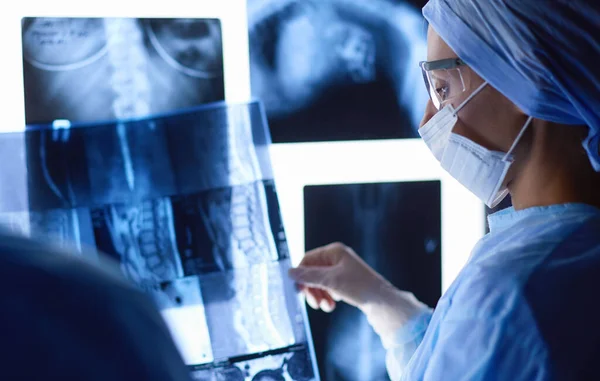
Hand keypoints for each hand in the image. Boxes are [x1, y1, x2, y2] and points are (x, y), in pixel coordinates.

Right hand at [288, 242, 429, 337]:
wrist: (382, 302)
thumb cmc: (359, 286)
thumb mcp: (331, 281)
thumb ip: (309, 276)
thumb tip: (290, 272)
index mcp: (334, 251)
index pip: (308, 259)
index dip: (301, 275)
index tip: (298, 291)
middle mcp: (337, 258)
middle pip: (313, 272)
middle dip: (312, 288)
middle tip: (314, 303)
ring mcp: (341, 269)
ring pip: (320, 282)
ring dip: (319, 295)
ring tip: (325, 307)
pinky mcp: (345, 281)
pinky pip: (328, 287)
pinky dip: (327, 297)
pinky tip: (332, 305)